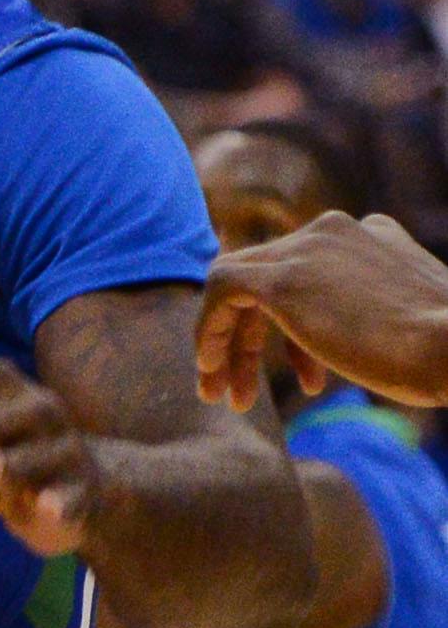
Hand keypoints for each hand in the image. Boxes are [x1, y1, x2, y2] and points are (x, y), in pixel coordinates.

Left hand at [198, 210, 447, 410]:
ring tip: (222, 396)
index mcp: (372, 235)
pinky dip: (210, 328)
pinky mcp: (282, 278)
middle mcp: (334, 231)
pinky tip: (211, 370)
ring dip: (229, 344)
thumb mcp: (416, 323)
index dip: (302, 333)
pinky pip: (222, 289)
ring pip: (241, 285)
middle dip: (252, 338)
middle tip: (238, 391)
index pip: (312, 272)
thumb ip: (382, 312)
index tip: (308, 381)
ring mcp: (306, 250)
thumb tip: (361, 336)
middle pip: (271, 276)